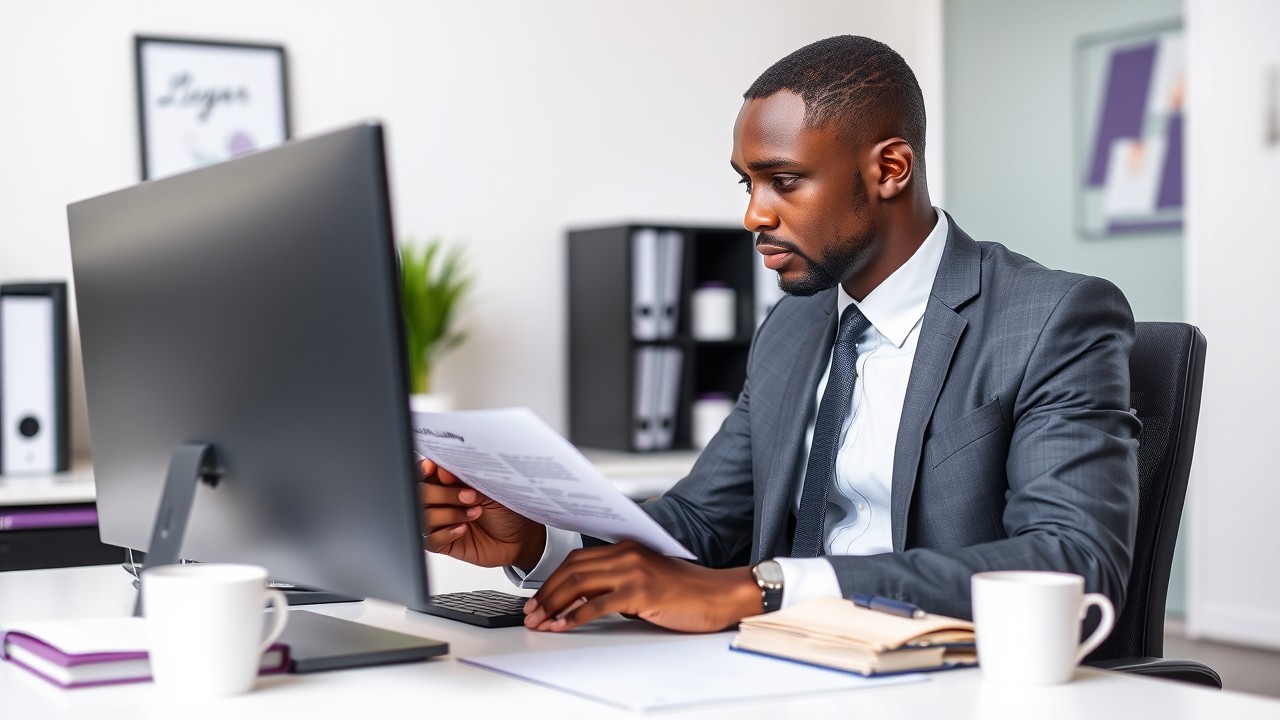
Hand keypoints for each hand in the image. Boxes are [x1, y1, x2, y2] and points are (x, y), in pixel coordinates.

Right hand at [419, 459, 545, 569]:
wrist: (521, 537)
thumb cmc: (508, 510)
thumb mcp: (490, 489)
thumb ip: (466, 480)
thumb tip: (442, 471)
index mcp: (449, 481)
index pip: (425, 473)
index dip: (423, 469)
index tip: (432, 468)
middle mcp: (441, 501)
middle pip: (421, 494)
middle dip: (443, 494)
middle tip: (469, 496)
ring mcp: (441, 523)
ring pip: (424, 517)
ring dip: (450, 514)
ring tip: (475, 513)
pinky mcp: (444, 543)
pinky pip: (430, 540)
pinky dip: (447, 533)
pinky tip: (463, 529)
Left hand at [522, 540, 761, 632]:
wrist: (718, 596)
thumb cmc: (685, 592)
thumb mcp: (644, 583)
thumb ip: (614, 586)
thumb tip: (581, 603)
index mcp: (626, 548)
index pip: (577, 560)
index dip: (552, 580)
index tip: (538, 600)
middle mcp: (627, 554)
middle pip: (573, 570)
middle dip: (547, 594)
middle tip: (532, 614)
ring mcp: (634, 571)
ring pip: (580, 584)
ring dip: (554, 605)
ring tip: (541, 622)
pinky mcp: (642, 591)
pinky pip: (598, 604)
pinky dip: (575, 616)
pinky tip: (564, 626)